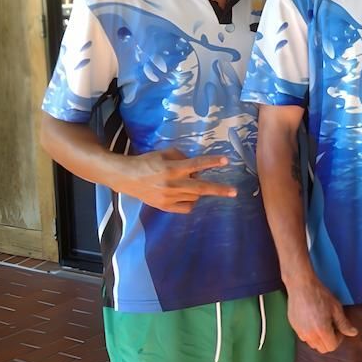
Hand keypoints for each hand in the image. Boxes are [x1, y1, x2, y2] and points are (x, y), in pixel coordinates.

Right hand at [114, 147, 236, 212]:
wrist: (127, 177)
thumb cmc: (147, 162)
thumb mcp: (164, 153)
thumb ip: (182, 158)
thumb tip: (196, 166)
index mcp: (172, 169)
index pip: (197, 165)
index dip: (212, 162)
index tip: (226, 160)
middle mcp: (172, 184)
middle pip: (201, 188)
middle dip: (219, 190)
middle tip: (234, 192)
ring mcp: (169, 198)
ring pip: (194, 197)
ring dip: (198, 190)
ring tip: (190, 183)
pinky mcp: (164, 207)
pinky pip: (186, 207)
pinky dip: (191, 201)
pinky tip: (188, 195)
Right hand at [286, 279, 356, 352]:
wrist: (301, 285)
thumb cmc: (320, 295)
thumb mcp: (336, 308)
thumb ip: (344, 323)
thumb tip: (354, 333)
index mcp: (322, 331)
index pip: (332, 347)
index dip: (338, 338)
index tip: (338, 326)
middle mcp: (309, 335)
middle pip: (322, 348)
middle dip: (329, 340)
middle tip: (331, 325)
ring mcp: (300, 332)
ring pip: (313, 344)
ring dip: (319, 338)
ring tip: (321, 322)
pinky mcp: (294, 327)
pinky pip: (304, 337)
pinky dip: (310, 333)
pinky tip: (312, 319)